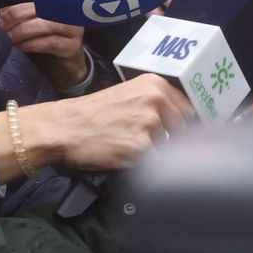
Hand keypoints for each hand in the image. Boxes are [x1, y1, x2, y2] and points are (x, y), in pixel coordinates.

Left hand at [0, 2, 87, 88]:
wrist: (63, 64)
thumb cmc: (45, 39)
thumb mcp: (31, 23)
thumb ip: (18, 13)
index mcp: (57, 1)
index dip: (17, 3)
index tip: (1, 14)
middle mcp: (68, 11)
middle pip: (43, 6)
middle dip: (18, 15)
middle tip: (3, 26)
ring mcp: (73, 29)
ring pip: (49, 24)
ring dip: (25, 30)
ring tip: (11, 37)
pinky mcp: (72, 47)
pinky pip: (52, 43)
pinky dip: (33, 44)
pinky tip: (21, 47)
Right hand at [4, 74, 192, 174]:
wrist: (63, 127)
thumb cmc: (93, 114)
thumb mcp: (129, 96)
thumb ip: (156, 104)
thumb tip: (183, 122)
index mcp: (155, 85)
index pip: (189, 109)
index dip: (186, 125)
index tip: (183, 135)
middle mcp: (156, 101)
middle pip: (184, 130)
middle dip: (172, 141)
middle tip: (149, 145)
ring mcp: (150, 124)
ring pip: (170, 148)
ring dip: (157, 154)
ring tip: (132, 150)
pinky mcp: (141, 148)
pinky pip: (156, 164)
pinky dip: (145, 167)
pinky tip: (127, 160)